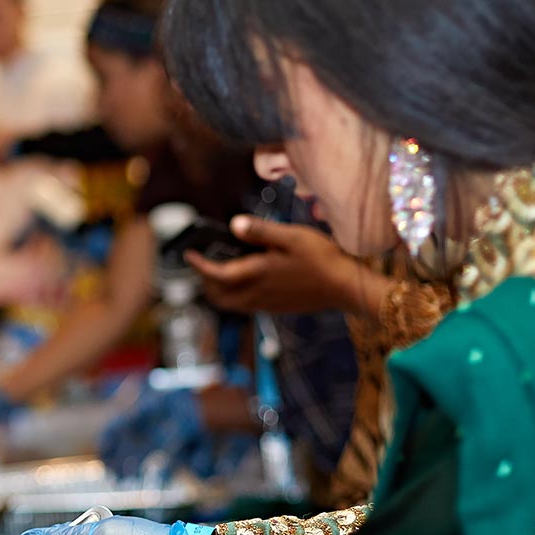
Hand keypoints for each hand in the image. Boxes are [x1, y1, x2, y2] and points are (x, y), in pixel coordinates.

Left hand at [184, 215, 369, 315]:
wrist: (345, 287)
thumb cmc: (321, 258)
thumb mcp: (291, 237)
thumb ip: (261, 231)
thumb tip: (234, 225)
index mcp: (257, 274)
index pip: (216, 275)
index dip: (199, 265)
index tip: (189, 255)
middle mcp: (257, 293)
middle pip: (218, 296)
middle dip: (205, 281)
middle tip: (203, 263)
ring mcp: (266, 304)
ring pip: (230, 304)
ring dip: (219, 291)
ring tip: (220, 272)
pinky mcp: (276, 309)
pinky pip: (245, 307)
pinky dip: (235, 297)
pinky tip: (245, 282)